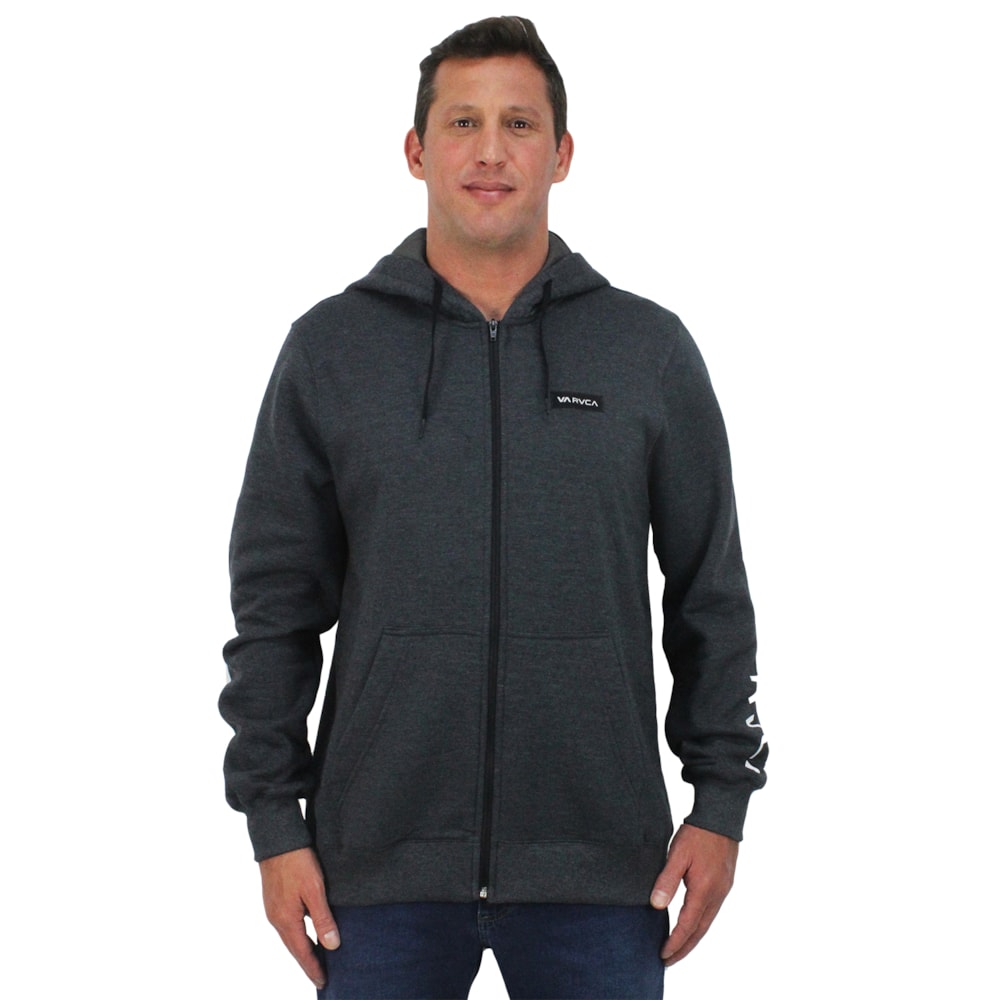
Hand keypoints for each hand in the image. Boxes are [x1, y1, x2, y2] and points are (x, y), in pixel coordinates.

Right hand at [259, 846, 339, 988]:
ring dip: (303, 948)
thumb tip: (332, 946)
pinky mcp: (274, 899)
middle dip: (308, 962)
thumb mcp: (315, 889)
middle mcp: (276, 918)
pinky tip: (307, 931)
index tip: (324, 982)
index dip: (313, 968)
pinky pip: (288, 924)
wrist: (276, 839)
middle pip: (294, 947)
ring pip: (290, 936)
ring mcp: (273, 908)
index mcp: (286, 920)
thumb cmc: (297, 861)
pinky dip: (298, 934)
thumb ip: (322, 918)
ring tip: (317, 957)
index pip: (302, 952)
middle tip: (322, 975)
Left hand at [649, 823, 737, 965]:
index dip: (675, 942)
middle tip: (668, 961)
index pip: (688, 925)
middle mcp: (717, 895)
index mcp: (704, 890)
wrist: (721, 817)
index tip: (663, 955)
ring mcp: (723, 890)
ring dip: (692, 938)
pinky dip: (700, 925)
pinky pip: (711, 912)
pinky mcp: (724, 884)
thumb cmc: (697, 834)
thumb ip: (666, 881)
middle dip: (684, 948)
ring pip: (707, 923)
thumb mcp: (677, 855)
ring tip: (678, 949)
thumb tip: (656, 906)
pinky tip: (692, 926)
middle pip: (700, 930)